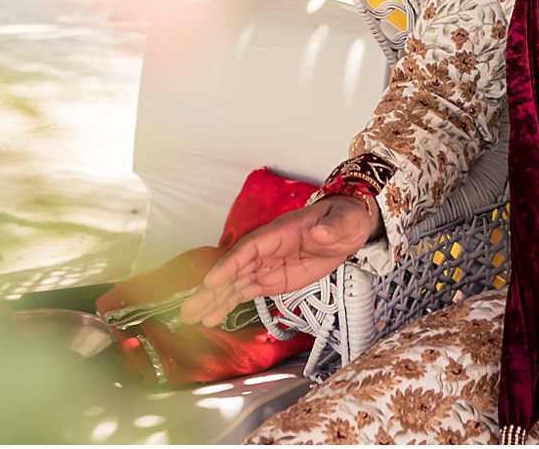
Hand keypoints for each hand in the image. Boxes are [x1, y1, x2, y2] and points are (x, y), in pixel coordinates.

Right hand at [178, 195, 377, 326]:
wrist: (349, 228)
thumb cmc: (344, 219)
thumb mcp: (344, 221)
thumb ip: (331, 228)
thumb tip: (323, 232)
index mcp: (280, 232)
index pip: (249, 249)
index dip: (229, 264)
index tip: (211, 281)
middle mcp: (267, 249)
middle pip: (233, 269)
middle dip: (211, 289)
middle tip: (189, 308)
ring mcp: (267, 265)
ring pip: (234, 283)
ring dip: (213, 300)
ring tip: (192, 318)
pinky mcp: (272, 279)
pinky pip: (245, 291)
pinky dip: (228, 303)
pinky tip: (212, 317)